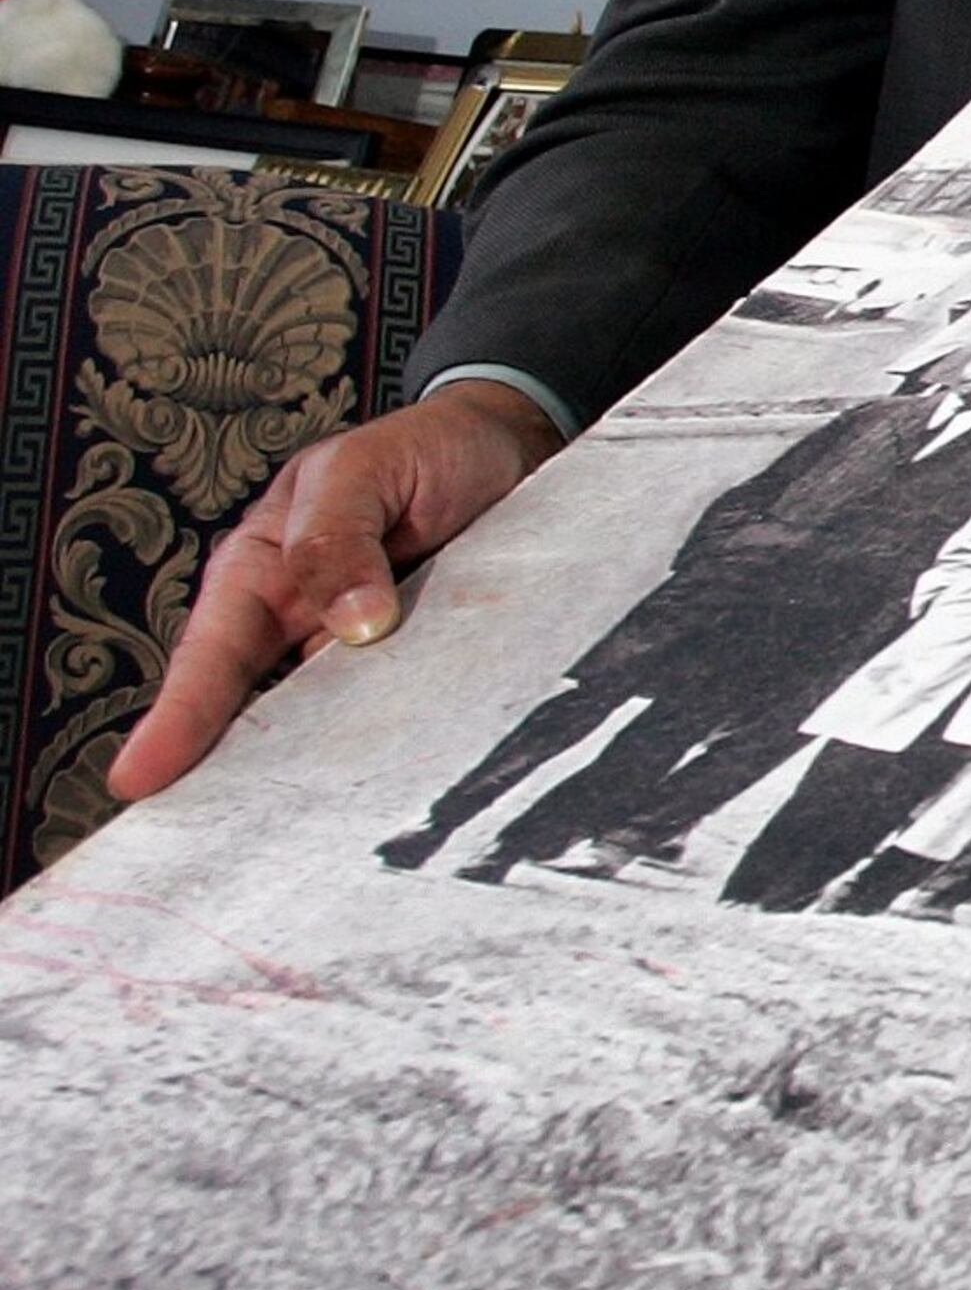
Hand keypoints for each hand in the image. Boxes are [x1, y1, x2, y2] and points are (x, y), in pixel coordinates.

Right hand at [108, 378, 564, 801]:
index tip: (141, 779)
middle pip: (261, 714)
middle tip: (216, 843)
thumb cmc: (419, 453)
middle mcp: (305, 627)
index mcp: (263, 575)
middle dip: (237, 776)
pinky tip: (408, 794)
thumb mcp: (362, 471)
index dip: (177, 718)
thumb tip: (351, 626)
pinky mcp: (432, 667)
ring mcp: (368, 656)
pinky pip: (409, 715)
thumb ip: (338, 537)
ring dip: (327, 774)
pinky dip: (403, 749)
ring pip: (336, 727)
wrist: (510, 446)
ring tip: (306, 841)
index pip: (212, 656)